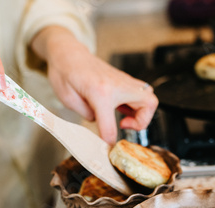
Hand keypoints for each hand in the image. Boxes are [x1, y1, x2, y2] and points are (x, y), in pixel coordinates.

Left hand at [31, 26, 157, 144]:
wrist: (68, 53)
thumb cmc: (65, 72)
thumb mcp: (68, 99)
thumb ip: (86, 114)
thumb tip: (101, 123)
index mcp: (99, 91)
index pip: (110, 124)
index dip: (109, 140)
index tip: (108, 147)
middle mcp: (116, 84)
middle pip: (148, 103)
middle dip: (142, 121)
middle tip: (124, 125)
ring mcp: (123, 80)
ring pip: (150, 98)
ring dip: (142, 113)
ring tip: (124, 118)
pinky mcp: (124, 80)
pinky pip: (142, 94)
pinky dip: (137, 106)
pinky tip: (121, 109)